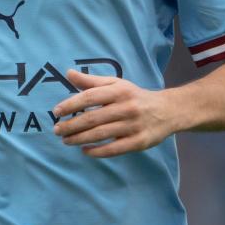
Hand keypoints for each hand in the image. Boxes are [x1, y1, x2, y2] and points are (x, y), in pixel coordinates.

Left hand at [52, 69, 180, 157]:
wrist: (167, 111)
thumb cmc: (134, 96)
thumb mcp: (116, 84)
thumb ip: (91, 81)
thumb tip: (68, 73)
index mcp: (119, 91)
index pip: (90, 97)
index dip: (71, 104)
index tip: (56, 111)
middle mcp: (126, 107)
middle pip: (93, 118)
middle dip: (71, 125)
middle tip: (57, 130)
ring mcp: (133, 126)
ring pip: (101, 134)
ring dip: (80, 138)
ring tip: (65, 141)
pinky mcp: (139, 142)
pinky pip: (114, 149)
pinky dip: (97, 151)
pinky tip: (85, 151)